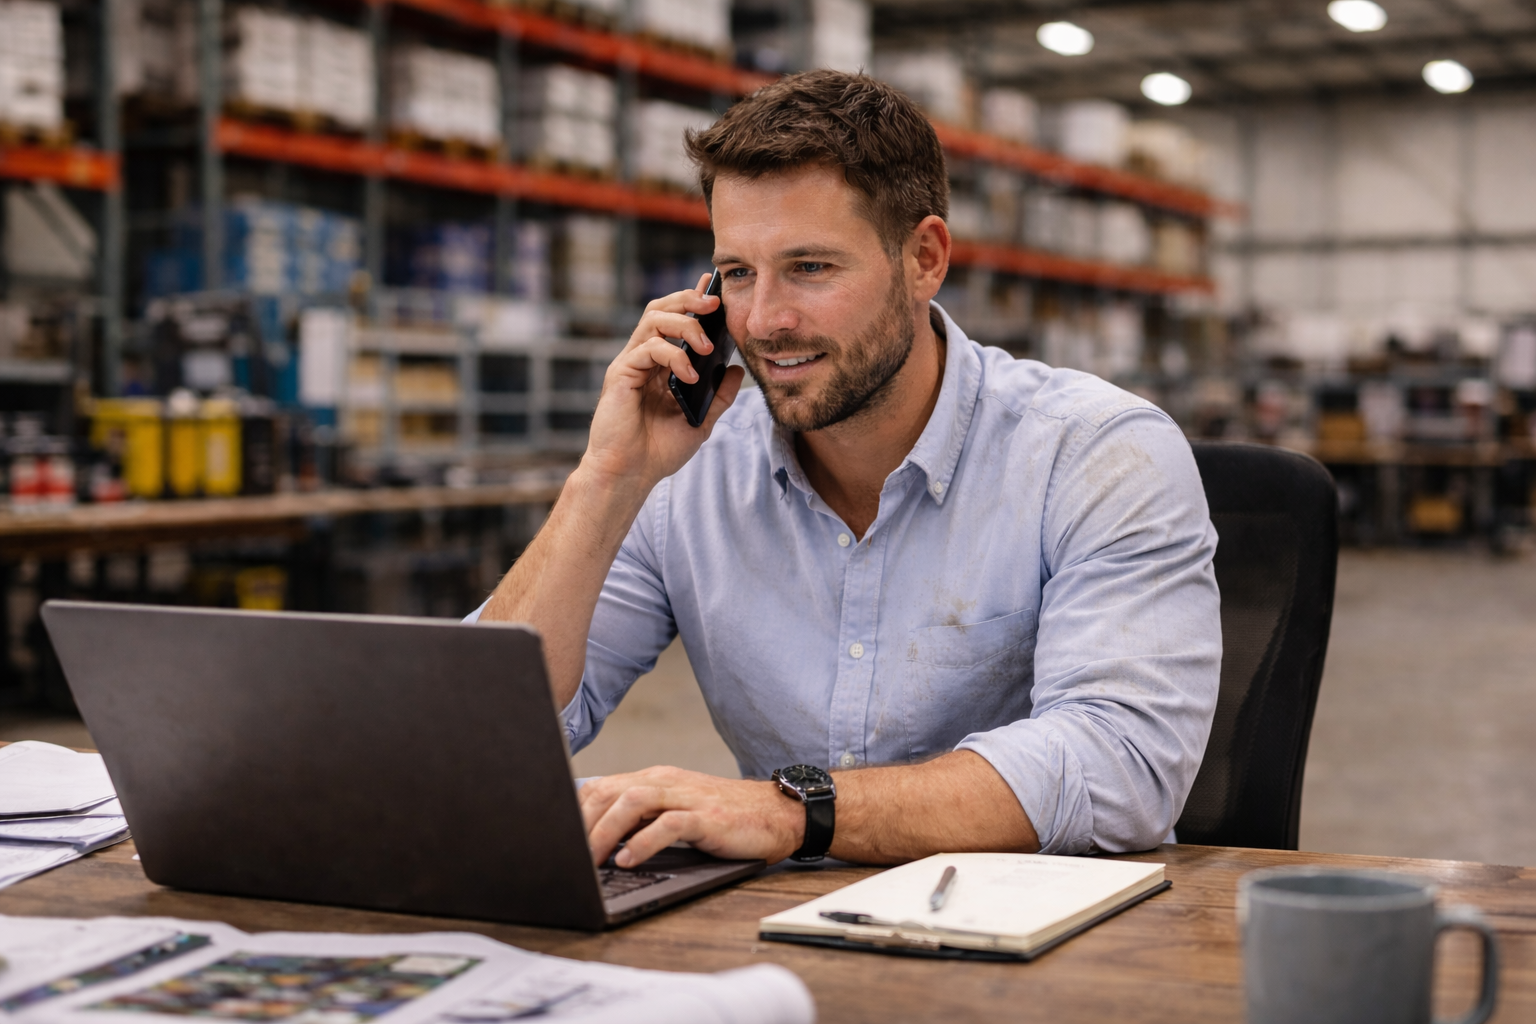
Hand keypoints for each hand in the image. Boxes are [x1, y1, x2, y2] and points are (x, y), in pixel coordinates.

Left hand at [579, 766, 803, 867]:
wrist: (778, 815)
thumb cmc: (726, 819)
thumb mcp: (678, 813)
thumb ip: (644, 820)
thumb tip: (601, 845)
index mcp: (656, 778)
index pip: (602, 787)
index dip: (574, 812)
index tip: (556, 839)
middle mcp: (667, 781)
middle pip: (610, 791)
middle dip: (582, 824)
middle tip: (565, 856)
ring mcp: (687, 796)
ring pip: (633, 801)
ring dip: (604, 831)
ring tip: (589, 860)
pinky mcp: (707, 816)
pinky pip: (668, 824)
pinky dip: (643, 842)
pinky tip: (628, 860)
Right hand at [581, 273, 745, 489]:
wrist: (631, 474)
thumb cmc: (659, 451)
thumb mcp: (700, 421)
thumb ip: (719, 396)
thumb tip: (737, 369)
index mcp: (661, 364)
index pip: (676, 320)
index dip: (693, 301)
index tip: (716, 289)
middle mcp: (644, 358)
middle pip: (661, 309)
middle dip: (689, 300)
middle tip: (715, 303)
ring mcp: (631, 363)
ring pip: (653, 321)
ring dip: (684, 325)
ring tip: (706, 346)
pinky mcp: (621, 374)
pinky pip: (648, 348)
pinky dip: (673, 356)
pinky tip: (689, 375)